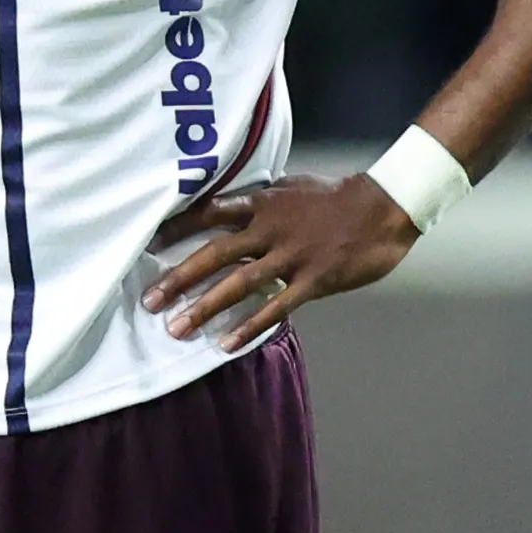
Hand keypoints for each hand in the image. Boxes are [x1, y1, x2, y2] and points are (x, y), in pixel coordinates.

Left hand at [143, 173, 418, 349]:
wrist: (385, 208)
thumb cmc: (338, 197)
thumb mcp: (292, 188)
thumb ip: (260, 201)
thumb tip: (229, 208)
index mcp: (264, 203)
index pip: (210, 213)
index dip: (176, 227)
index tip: (146, 243)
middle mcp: (271, 228)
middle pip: (215, 254)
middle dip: (179, 278)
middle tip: (150, 300)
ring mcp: (292, 256)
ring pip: (240, 284)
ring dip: (205, 308)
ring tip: (177, 329)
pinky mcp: (314, 279)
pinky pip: (276, 307)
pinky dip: (249, 326)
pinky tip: (226, 344)